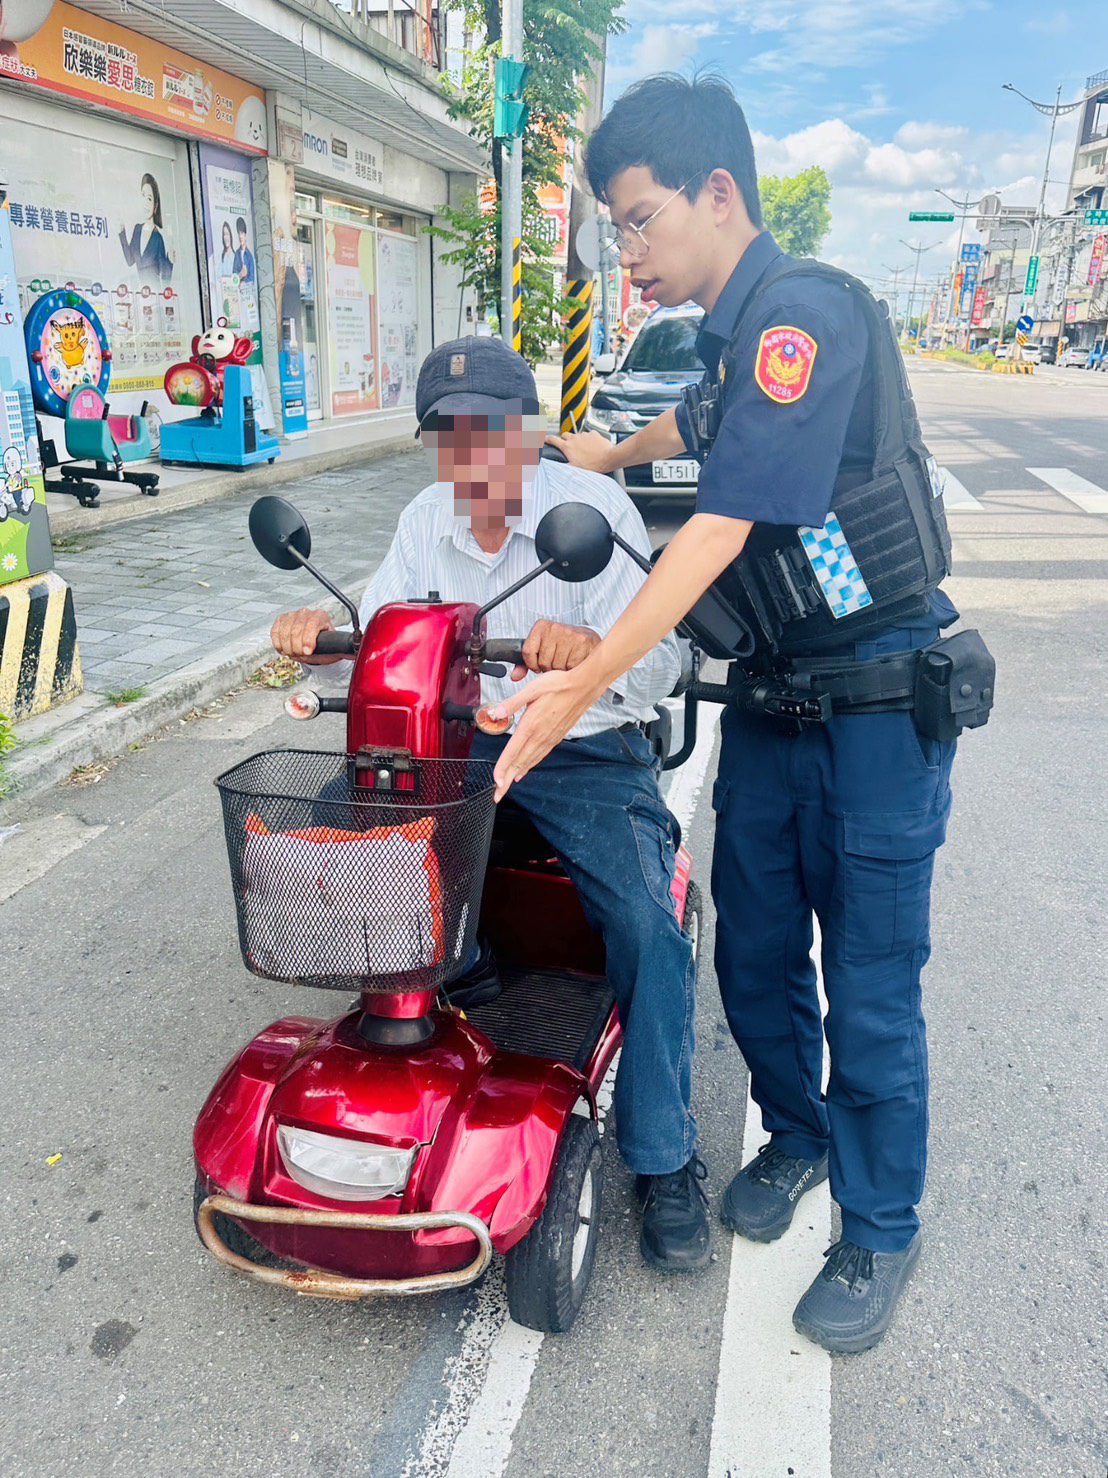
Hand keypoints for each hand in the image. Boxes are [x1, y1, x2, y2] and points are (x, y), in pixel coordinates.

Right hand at [270, 608, 340, 663]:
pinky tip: (285, 648)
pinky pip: (275, 632)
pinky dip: (278, 643)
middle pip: (296, 631)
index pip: (312, 625)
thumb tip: (355, 651)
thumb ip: (345, 650)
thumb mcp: (337, 648)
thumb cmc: (327, 645)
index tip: (307, 652)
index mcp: (321, 616)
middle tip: (301, 655)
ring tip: (295, 653)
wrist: (316, 643)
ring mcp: (293, 615)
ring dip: (288, 647)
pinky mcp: (281, 620)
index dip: (308, 640)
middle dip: (297, 648)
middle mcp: (306, 613)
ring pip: (284, 632)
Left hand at [486, 668, 603, 800]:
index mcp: (531, 725)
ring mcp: (549, 738)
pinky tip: (524, 769)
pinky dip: (530, 765)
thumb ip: (512, 703)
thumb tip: (496, 713)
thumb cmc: (560, 685)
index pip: (513, 751)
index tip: (496, 782)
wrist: (584, 687)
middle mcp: (540, 736)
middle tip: (498, 794)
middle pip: (520, 763)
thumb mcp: (532, 689)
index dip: (503, 768)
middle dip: (507, 781)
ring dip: (517, 775)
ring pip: (530, 762)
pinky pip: (540, 756)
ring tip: (508, 786)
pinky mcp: (556, 737)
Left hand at [513, 620, 600, 679]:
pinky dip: (572, 668)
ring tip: (566, 660)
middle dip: (549, 667)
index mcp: (541, 627)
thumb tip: (514, 676)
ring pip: (557, 666)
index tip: (538, 665)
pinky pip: (571, 666)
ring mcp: (569, 634)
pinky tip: (574, 661)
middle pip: (543, 662)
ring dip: (561, 669)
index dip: (533, 664)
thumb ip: (526, 663)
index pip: (527, 652)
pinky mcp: (582, 642)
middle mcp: (554, 628)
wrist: (587, 638)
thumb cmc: (562, 645)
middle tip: (556, 661)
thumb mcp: (541, 648)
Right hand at [545, 430, 615, 474]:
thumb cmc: (592, 465)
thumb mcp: (575, 469)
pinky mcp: (593, 433)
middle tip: (569, 447)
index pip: (553, 440)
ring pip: (577, 435)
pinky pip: (588, 434)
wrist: (608, 458)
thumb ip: (564, 466)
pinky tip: (593, 446)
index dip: (547, 439)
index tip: (545, 438)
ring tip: (584, 450)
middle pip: (565, 435)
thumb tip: (556, 467)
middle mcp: (574, 438)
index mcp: (567, 447)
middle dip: (565, 440)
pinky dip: (589, 439)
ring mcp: (584, 435)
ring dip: (578, 440)